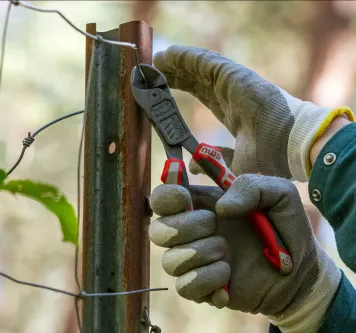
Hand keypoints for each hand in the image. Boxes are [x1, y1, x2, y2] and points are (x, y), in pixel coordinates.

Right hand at [149, 175, 340, 332]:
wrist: (299, 273)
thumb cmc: (286, 228)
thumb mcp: (279, 195)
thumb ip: (250, 186)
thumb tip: (221, 208)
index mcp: (201, 205)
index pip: (162, 198)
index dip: (166, 198)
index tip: (186, 199)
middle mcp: (190, 233)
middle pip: (157, 231)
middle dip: (186, 228)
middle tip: (216, 226)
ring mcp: (193, 262)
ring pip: (169, 261)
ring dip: (200, 254)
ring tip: (227, 253)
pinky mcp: (200, 288)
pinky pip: (184, 286)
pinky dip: (207, 281)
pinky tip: (228, 278)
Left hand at [154, 46, 353, 181]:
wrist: (288, 148)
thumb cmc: (270, 160)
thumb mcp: (233, 166)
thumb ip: (214, 161)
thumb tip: (193, 165)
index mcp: (234, 113)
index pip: (204, 96)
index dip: (185, 91)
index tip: (167, 94)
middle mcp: (231, 95)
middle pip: (197, 81)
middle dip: (175, 76)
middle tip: (153, 76)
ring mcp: (232, 83)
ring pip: (197, 69)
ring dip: (175, 66)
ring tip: (154, 64)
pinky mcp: (232, 75)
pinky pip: (203, 62)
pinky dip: (183, 58)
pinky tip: (166, 56)